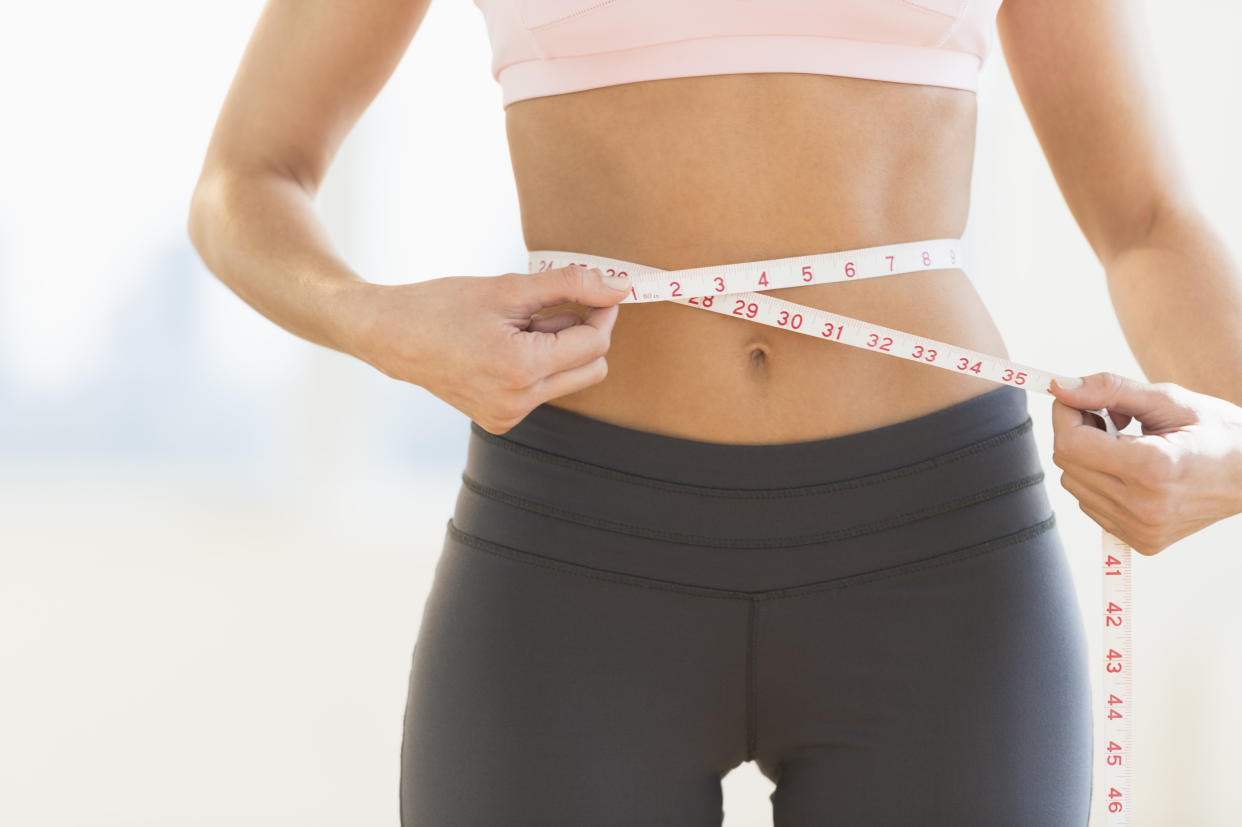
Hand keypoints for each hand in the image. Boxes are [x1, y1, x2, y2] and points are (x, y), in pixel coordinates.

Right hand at [347, 264, 631, 433]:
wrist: (389, 335)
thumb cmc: (442, 306)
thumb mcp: (508, 288)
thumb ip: (569, 285)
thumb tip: (618, 287)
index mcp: (522, 369)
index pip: (594, 345)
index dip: (603, 313)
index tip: (598, 291)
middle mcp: (518, 402)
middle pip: (591, 369)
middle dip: (582, 334)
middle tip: (551, 306)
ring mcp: (507, 417)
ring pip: (568, 381)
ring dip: (557, 349)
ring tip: (515, 327)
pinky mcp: (499, 421)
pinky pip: (542, 392)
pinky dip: (536, 366)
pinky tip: (503, 347)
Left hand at [1048, 371, 1241, 555]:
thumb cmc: (1217, 431)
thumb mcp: (1169, 400)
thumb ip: (1110, 390)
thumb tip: (1061, 387)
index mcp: (1153, 468)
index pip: (1071, 443)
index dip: (1066, 414)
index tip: (1079, 399)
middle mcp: (1144, 506)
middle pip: (1068, 463)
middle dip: (1076, 431)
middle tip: (1109, 416)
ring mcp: (1142, 529)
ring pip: (1075, 484)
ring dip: (1088, 457)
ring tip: (1127, 443)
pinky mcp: (1141, 541)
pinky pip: (1092, 504)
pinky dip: (1100, 481)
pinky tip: (1131, 468)